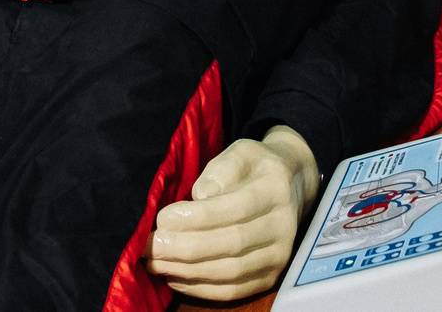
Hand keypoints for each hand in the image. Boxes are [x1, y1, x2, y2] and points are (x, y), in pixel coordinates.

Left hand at [150, 125, 320, 300]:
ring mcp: (279, 255)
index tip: (162, 219)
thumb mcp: (239, 152)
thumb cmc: (254, 167)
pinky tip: (175, 276)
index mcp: (274, 190)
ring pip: (230, 272)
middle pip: (231, 244)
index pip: (234, 208)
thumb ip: (220, 170)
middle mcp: (283, 226)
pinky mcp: (270, 277)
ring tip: (155, 262)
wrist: (291, 185)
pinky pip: (233, 290)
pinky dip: (201, 288)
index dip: (196, 218)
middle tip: (150, 245)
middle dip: (184, 247)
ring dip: (187, 270)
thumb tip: (199, 199)